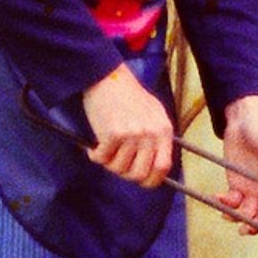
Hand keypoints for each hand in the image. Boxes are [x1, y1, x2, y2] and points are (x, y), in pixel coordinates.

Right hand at [79, 65, 175, 184]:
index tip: (141, 180)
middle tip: (116, 162)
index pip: (163, 167)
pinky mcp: (112, 134)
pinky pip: (101, 159)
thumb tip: (154, 168)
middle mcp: (150, 134)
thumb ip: (156, 138)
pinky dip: (95, 155)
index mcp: (163, 130)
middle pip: (139, 174)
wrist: (107, 76)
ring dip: (108, 163)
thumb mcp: (153, 113)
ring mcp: (132, 134)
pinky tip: (94, 146)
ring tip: (106, 149)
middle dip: (125, 174)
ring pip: (118, 168)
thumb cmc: (128, 95)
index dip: (151, 180)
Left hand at [217, 95, 257, 231]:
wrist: (243, 117)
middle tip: (243, 229)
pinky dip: (226, 203)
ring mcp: (253, 187)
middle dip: (255, 224)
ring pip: (248, 211)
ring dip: (238, 216)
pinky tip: (218, 198)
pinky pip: (233, 201)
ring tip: (225, 212)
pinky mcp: (237, 184)